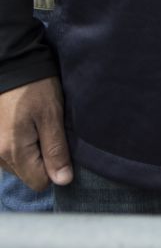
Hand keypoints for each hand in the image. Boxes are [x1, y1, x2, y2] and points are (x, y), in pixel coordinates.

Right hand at [0, 76, 70, 190]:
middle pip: (28, 174)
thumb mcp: (52, 116)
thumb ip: (56, 150)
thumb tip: (63, 180)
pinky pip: (10, 154)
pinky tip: (27, 126)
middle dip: (44, 160)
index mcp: (12, 152)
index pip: (39, 182)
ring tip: (39, 127)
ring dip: (32, 152)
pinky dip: (21, 145)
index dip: (55, 169)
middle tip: (51, 132)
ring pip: (19, 165)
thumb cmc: (35, 88)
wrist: (13, 66)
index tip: (62, 148)